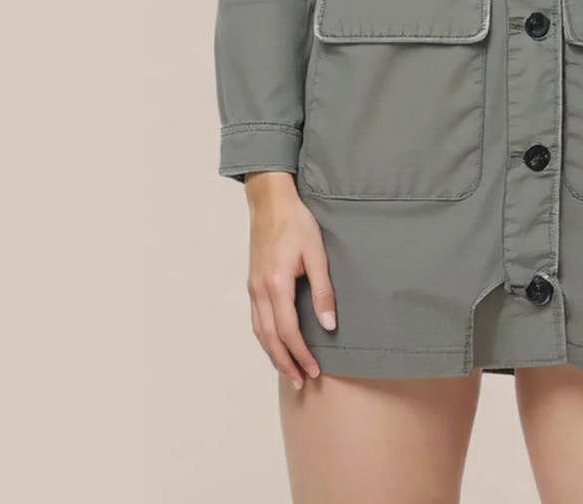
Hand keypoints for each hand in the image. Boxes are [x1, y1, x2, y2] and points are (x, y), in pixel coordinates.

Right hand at [244, 172, 336, 388]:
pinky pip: (256, 319)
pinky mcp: (253, 282)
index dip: (301, 354)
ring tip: (289, 371)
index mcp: (276, 284)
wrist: (271, 201)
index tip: (315, 370)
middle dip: (286, 363)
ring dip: (273, 354)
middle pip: (270, 338)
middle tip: (302, 382)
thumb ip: (323, 290)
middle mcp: (260, 290)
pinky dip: (265, 338)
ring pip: (259, 331)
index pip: (288, 331)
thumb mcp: (317, 253)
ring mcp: (253, 287)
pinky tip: (275, 343)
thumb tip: (329, 324)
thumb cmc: (296, 223)